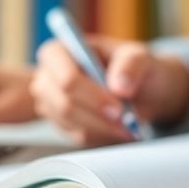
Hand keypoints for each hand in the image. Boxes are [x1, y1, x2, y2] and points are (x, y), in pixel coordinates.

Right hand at [32, 37, 188, 146]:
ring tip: (127, 125)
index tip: (118, 108)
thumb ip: (131, 64)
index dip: (91, 95)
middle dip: (97, 116)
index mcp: (60, 51)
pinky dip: (101, 136)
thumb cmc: (132, 67)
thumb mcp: (139, 56)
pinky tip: (117, 128)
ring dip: (102, 128)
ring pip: (70, 123)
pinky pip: (76, 136)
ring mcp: (51, 102)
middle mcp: (48, 76)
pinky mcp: (60, 124)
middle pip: (64, 104)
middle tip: (125, 121)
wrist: (139, 90)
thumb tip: (119, 87)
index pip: (66, 77)